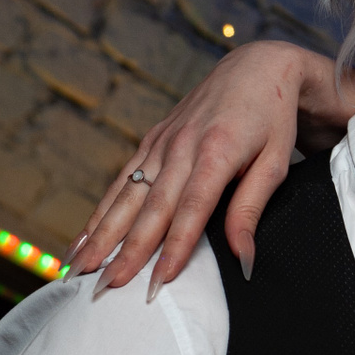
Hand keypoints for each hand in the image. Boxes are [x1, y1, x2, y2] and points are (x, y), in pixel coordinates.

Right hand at [69, 41, 354, 292]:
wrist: (257, 66)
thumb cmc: (272, 120)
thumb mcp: (275, 164)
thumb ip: (251, 210)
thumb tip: (244, 260)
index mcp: (216, 152)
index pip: (191, 211)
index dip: (173, 249)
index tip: (157, 283)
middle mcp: (181, 147)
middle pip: (149, 208)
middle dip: (126, 251)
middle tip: (106, 288)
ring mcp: (161, 142)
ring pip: (125, 195)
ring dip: (100, 234)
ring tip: (79, 269)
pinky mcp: (152, 140)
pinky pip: (121, 180)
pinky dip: (100, 211)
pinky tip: (82, 238)